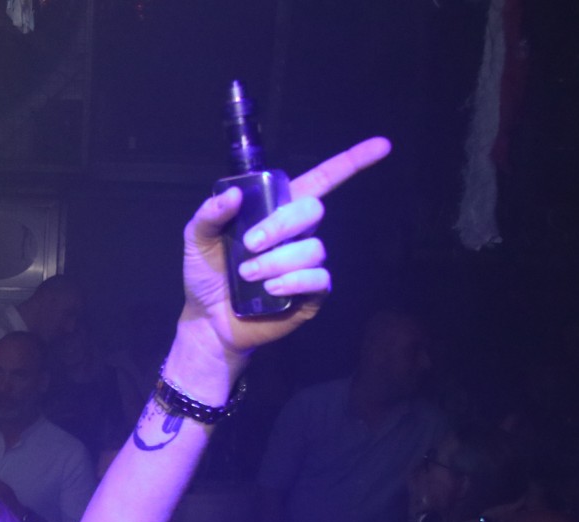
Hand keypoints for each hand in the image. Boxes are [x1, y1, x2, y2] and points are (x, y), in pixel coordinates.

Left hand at [178, 137, 392, 376]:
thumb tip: (233, 195)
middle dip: (280, 225)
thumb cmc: (206, 275)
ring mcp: (307, 263)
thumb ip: (209, 214)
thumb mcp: (197, 239)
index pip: (322, 180)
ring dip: (276, 261)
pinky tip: (271, 290)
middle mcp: (298, 234)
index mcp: (277, 211)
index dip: (352, 162)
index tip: (382, 145)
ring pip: (312, 248)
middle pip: (313, 210)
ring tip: (248, 275)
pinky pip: (318, 278)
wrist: (207, 319)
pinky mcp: (311, 293)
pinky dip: (293, 281)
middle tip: (249, 244)